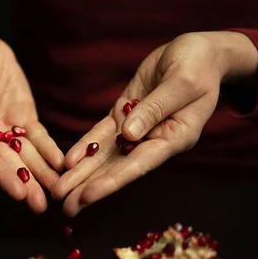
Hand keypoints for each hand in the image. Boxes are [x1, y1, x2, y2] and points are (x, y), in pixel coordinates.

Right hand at [0, 27, 64, 212]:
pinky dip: (49, 150)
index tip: (18, 192)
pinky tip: (61, 163)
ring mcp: (4, 129)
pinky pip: (37, 137)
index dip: (1, 176)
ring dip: (41, 174)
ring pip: (25, 156)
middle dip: (25, 184)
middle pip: (7, 164)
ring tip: (58, 192)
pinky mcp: (21, 118)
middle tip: (41, 205)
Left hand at [52, 31, 257, 215]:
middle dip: (89, 187)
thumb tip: (129, 135)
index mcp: (175, 138)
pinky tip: (67, 162)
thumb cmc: (199, 64)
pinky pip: (100, 135)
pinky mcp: (123, 116)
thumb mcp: (182, 82)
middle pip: (117, 168)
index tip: (87, 196)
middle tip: (64, 207)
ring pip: (104, 156)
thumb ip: (155, 109)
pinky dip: (84, 147)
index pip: (138, 165)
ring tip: (58, 192)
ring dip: (81, 174)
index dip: (111, 181)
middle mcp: (153, 140)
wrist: (199, 52)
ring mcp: (136, 129)